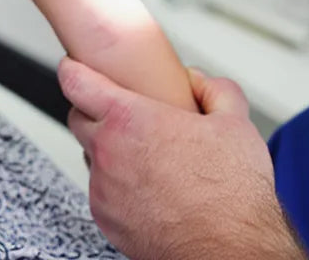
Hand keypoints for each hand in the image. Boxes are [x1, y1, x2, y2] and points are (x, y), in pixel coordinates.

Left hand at [59, 58, 303, 259]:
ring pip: (91, 157)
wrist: (229, 248)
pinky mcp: (107, 220)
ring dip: (108, 150)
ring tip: (147, 156)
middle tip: (123, 112)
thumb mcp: (235, 122)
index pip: (76, 82)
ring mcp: (103, 190)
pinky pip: (102, 191)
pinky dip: (117, 185)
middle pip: (77, 117)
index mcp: (131, 119)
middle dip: (93, 110)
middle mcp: (108, 153)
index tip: (75, 67)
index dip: (73, 69)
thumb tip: (197, 82)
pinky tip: (150, 187)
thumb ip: (213, 89)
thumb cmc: (230, 192)